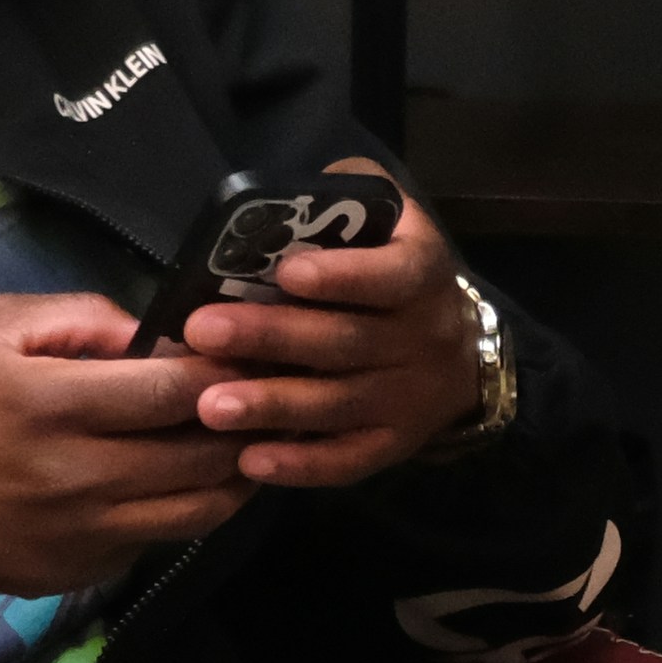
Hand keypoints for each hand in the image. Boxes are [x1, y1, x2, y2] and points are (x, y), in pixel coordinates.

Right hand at [0, 293, 249, 598]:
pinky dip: (186, 510)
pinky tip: (187, 481)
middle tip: (266, 399)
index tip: (250, 353)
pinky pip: (160, 540)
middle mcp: (79, 476)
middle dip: (248, 423)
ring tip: (246, 443)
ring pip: (201, 510)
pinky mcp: (82, 574)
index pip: (179, 389)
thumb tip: (160, 333)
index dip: (228, 370)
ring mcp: (85, 535)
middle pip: (206, 454)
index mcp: (55, 403)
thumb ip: (83, 317)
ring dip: (237, 475)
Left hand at [181, 195, 488, 489]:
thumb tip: (279, 202)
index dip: (342, 276)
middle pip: (346, 342)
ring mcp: (409, 399)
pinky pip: (348, 461)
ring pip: (340, 405)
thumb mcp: (386, 217)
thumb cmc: (393, 268)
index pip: (390, 276)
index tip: (287, 272)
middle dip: (272, 337)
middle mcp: (424, 338)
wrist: (456, 352)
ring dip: (273, 406)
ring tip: (210, 406)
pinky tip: (250, 462)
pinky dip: (300, 465)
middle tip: (205, 331)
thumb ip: (343, 196)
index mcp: (422, 272)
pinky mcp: (392, 445)